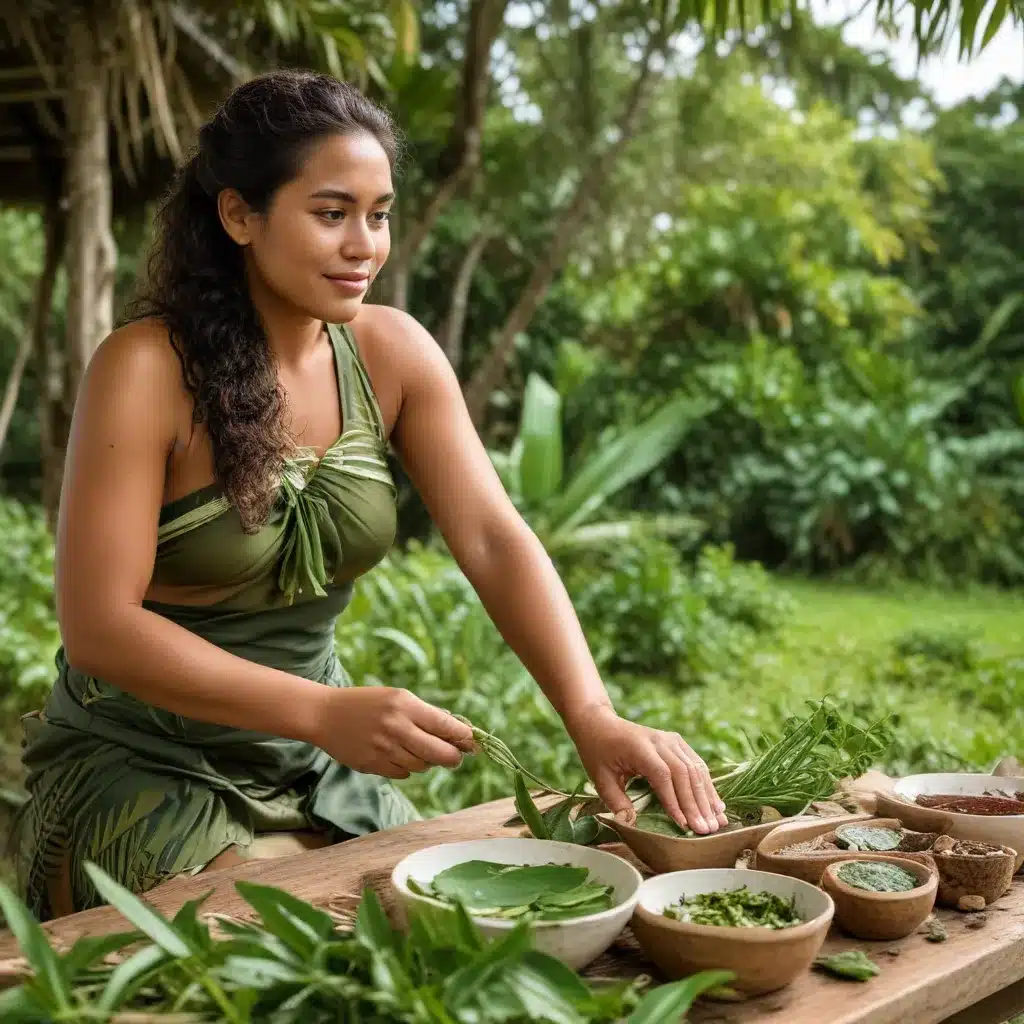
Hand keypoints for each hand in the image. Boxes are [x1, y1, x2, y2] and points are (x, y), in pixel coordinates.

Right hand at [313, 686, 475, 778]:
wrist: (325, 715)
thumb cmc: (367, 704)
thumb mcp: (397, 698)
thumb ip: (425, 715)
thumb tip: (458, 733)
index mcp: (405, 705)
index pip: (446, 725)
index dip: (465, 737)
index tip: (474, 743)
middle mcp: (397, 727)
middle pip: (441, 753)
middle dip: (454, 758)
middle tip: (456, 757)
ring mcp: (384, 749)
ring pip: (423, 765)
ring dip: (427, 761)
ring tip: (418, 750)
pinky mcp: (373, 765)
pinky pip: (404, 774)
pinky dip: (407, 768)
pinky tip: (398, 755)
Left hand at [566, 704, 728, 833]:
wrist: (601, 724)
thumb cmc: (598, 752)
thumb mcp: (599, 777)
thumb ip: (615, 801)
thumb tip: (631, 823)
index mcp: (639, 747)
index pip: (662, 775)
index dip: (674, 800)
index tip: (683, 824)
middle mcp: (660, 740)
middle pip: (684, 773)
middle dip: (696, 804)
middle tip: (705, 830)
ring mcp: (671, 740)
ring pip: (695, 769)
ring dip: (707, 797)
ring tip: (717, 822)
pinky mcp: (678, 743)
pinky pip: (697, 764)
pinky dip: (707, 785)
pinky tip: (716, 805)